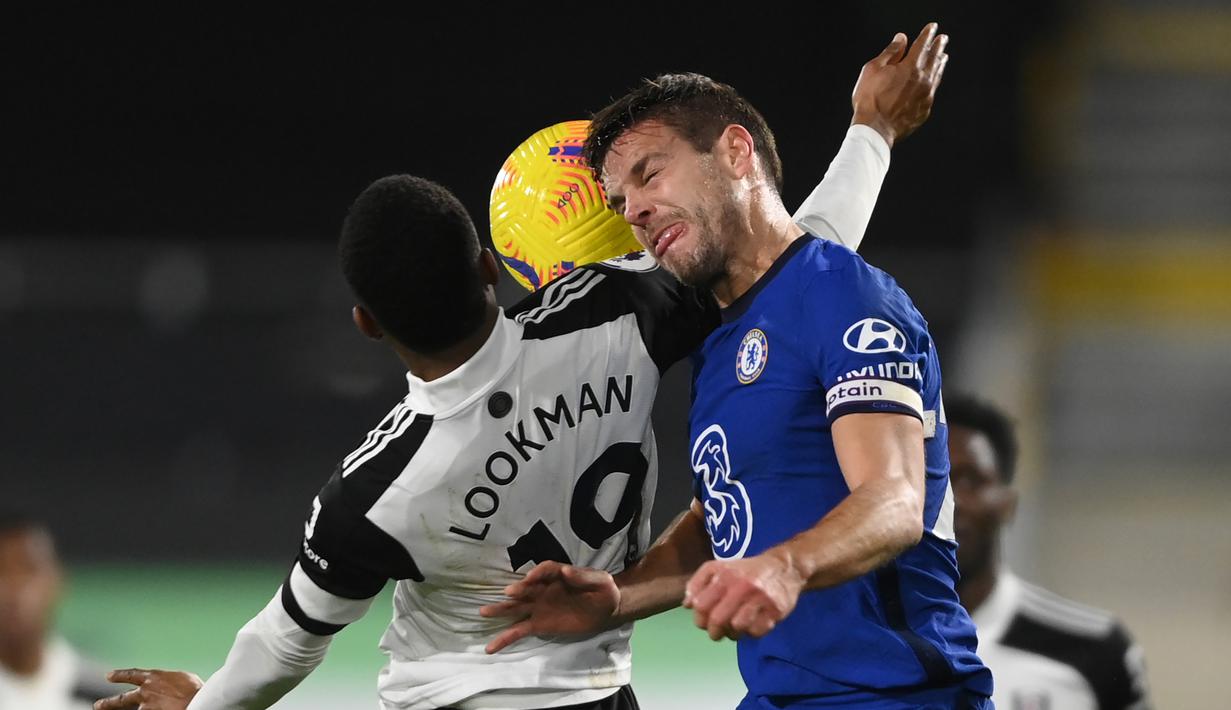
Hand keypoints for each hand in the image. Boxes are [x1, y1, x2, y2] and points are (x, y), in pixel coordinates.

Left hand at [94, 669, 202, 709]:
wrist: (198, 702)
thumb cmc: (196, 689)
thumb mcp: (182, 677)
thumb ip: (170, 680)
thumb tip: (169, 684)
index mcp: (154, 677)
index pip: (131, 674)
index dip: (120, 675)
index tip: (109, 675)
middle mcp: (146, 692)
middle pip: (122, 698)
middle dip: (108, 702)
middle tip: (97, 705)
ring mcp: (147, 707)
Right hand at [478, 561, 619, 652]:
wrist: (606, 608)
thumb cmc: (603, 590)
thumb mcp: (600, 580)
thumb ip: (584, 576)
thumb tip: (566, 571)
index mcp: (558, 574)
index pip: (545, 570)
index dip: (537, 573)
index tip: (530, 579)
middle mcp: (543, 589)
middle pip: (527, 588)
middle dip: (518, 590)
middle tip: (508, 593)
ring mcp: (539, 607)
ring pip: (517, 608)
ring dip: (501, 609)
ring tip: (483, 612)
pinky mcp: (539, 624)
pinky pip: (520, 630)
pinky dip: (505, 637)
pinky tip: (491, 646)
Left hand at [682, 553, 803, 640]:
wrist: (784, 568)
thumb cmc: (746, 571)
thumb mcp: (719, 568)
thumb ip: (698, 583)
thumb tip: (687, 605)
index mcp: (725, 575)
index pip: (702, 605)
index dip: (699, 618)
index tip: (704, 621)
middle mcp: (742, 586)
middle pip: (718, 619)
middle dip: (713, 632)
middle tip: (716, 633)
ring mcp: (760, 599)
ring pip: (737, 627)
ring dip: (732, 634)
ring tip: (734, 629)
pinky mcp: (775, 610)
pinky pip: (757, 632)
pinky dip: (750, 634)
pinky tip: (751, 626)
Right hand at [851, 22, 949, 146]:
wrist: (875, 129)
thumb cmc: (870, 99)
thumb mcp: (873, 70)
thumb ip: (890, 53)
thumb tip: (901, 39)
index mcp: (910, 67)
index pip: (922, 45)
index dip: (927, 34)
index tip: (932, 28)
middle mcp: (923, 80)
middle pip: (934, 58)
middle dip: (938, 46)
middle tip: (943, 39)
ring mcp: (926, 96)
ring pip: (936, 75)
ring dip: (940, 63)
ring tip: (943, 56)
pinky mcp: (924, 110)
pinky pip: (933, 91)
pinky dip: (935, 81)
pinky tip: (934, 80)